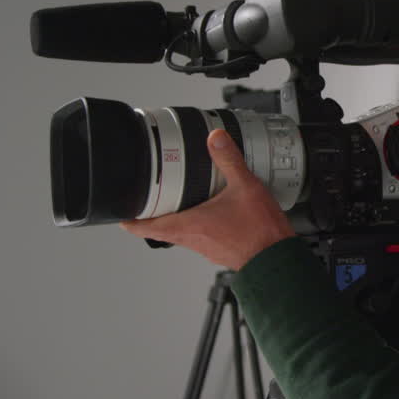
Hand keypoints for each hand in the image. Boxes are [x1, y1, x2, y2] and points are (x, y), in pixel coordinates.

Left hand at [120, 129, 295, 270]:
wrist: (277, 259)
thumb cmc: (260, 232)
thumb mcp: (245, 186)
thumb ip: (228, 160)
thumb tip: (216, 139)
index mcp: (189, 225)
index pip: (146, 227)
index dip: (130, 220)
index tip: (121, 214)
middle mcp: (193, 239)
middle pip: (161, 229)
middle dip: (153, 215)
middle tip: (148, 201)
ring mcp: (205, 248)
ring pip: (181, 234)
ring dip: (176, 220)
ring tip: (179, 202)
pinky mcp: (220, 251)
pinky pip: (201, 237)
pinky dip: (198, 225)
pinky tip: (211, 213)